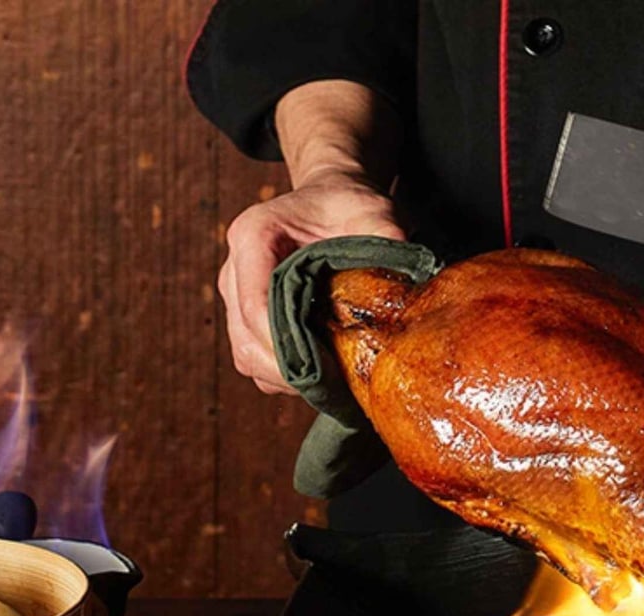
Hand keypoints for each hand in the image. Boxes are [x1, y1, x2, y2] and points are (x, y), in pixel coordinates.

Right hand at [218, 171, 404, 393]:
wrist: (330, 200)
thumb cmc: (347, 204)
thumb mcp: (373, 211)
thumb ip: (387, 239)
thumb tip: (408, 289)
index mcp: (253, 236)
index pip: (255, 306)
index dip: (286, 347)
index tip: (328, 368)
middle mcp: (235, 269)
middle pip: (246, 342)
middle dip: (290, 373)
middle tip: (337, 387)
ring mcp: (236, 296)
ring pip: (247, 357)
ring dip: (287, 378)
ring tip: (333, 382)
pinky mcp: (245, 319)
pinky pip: (255, 361)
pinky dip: (285, 375)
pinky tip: (322, 372)